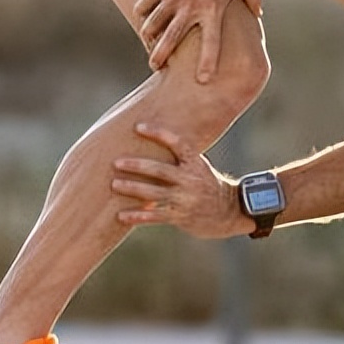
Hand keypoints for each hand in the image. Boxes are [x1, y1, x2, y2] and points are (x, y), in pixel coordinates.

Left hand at [111, 124, 253, 238]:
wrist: (229, 212)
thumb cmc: (208, 184)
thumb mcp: (200, 166)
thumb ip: (180, 157)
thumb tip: (154, 138)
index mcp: (195, 163)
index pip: (177, 144)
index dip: (158, 134)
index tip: (139, 126)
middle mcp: (190, 180)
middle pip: (160, 171)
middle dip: (137, 166)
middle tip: (116, 162)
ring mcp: (185, 200)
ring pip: (154, 194)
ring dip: (132, 189)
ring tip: (114, 185)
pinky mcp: (180, 217)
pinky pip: (155, 217)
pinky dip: (137, 216)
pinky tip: (121, 215)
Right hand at [134, 0, 261, 83]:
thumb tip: (260, 13)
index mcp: (212, 10)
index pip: (212, 43)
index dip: (208, 63)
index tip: (203, 80)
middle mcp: (190, 7)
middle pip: (171, 40)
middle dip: (160, 57)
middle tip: (157, 67)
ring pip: (152, 26)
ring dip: (148, 37)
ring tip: (149, 43)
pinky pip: (143, 7)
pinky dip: (142, 14)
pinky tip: (143, 18)